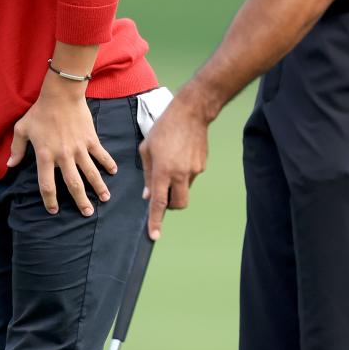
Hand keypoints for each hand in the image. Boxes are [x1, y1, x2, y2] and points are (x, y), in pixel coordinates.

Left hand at [8, 79, 116, 215]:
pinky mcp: (91, 139)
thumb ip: (17, 149)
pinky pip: (101, 154)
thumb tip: (10, 165)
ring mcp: (79, 148)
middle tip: (87, 213)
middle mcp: (63, 156)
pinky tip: (113, 172)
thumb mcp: (22, 129)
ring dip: (98, 187)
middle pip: (73, 184)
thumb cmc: (40, 112)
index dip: (49, 200)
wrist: (61, 94)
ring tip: (105, 199)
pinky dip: (108, 163)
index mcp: (45, 156)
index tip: (53, 210)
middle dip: (81, 201)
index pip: (47, 185)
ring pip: (90, 173)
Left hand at [139, 89, 209, 238]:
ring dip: (176, 185)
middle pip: (178, 204)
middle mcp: (180, 174)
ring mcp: (194, 171)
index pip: (158, 202)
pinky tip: (180, 155)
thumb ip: (147, 174)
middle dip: (171, 205)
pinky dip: (183, 173)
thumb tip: (147, 195)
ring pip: (184, 189)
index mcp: (163, 171)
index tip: (154, 236)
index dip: (155, 221)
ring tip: (171, 162)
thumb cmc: (164, 128)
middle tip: (163, 193)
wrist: (191, 113)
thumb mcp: (146, 149)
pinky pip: (191, 177)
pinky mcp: (202, 165)